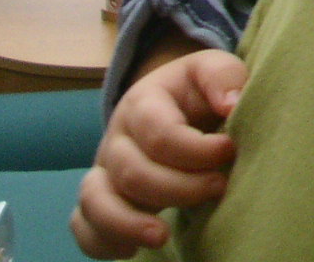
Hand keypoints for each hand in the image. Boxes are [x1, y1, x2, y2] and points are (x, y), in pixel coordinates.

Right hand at [72, 50, 247, 257]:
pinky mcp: (101, 197)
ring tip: (162, 237)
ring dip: (126, 223)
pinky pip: (82, 224)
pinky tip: (131, 251)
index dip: (196, 150)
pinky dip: (100, 241)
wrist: (170, 100)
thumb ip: (223, 77)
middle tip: (219, 187)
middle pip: (132, 172)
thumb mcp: (211, 70)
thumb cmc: (196, 91)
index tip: (229, 151)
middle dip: (179, 188)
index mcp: (142, 102)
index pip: (159, 133)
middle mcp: (116, 138)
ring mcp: (104, 170)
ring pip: (95, 199)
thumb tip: (231, 102)